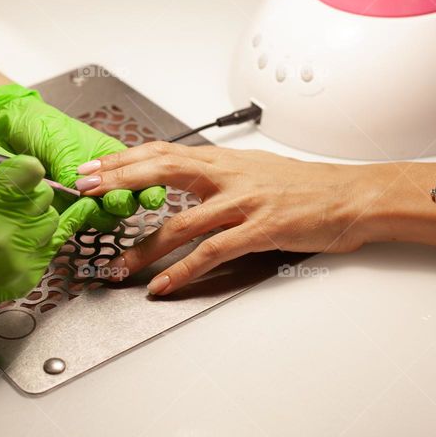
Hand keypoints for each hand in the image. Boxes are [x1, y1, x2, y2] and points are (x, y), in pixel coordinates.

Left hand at [0, 83, 165, 229]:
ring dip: (102, 214)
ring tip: (95, 205)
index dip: (148, 188)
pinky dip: (77, 222)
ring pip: (102, 217)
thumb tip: (80, 190)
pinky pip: (75, 223)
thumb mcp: (62, 141)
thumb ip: (73, 166)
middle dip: (124, 202)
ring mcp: (80, 198)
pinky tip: (75, 214)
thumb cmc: (38, 125)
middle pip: (124, 201)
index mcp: (110, 158)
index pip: (138, 177)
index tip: (150, 195)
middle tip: (115, 199)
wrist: (3, 130)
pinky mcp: (60, 211)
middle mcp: (100, 181)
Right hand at [0, 154, 97, 386]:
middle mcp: (2, 229)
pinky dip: (34, 247)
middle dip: (32, 197)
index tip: (21, 176)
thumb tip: (13, 163)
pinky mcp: (23, 278)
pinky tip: (9, 248)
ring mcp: (15, 257)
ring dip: (37, 222)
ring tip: (10, 228)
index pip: (30, 171)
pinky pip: (44, 252)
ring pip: (50, 225)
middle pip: (45, 197)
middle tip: (12, 204)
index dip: (25, 172)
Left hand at [79, 142, 373, 294]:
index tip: (93, 166)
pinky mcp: (259, 230)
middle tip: (85, 190)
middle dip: (118, 181)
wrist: (351, 196)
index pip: (162, 152)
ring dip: (144, 246)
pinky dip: (183, 270)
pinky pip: (212, 252)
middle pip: (161, 171)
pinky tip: (163, 284)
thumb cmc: (304, 186)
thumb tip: (180, 178)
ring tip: (119, 264)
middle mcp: (227, 176)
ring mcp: (242, 203)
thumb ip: (215, 175)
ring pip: (180, 222)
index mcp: (222, 161)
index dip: (123, 159)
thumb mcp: (253, 169)